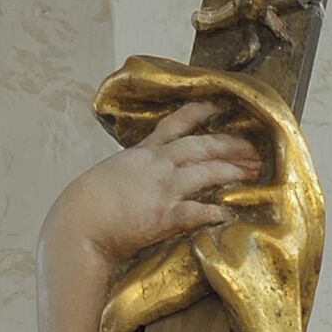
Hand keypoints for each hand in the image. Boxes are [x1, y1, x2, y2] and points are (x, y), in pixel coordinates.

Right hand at [48, 102, 260, 268]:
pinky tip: (229, 212)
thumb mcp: (112, 173)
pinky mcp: (164, 216)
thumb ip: (134, 168)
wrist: (78, 225)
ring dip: (232, 171)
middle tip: (253, 150)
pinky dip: (216, 211)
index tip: (217, 106)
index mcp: (142, 153)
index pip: (174, 125)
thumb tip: (145, 172)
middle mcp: (156, 165)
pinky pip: (198, 211)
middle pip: (202, 146)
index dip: (198, 113)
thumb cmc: (88, 204)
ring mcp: (162, 189)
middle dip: (231, 145)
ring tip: (252, 172)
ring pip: (207, 172)